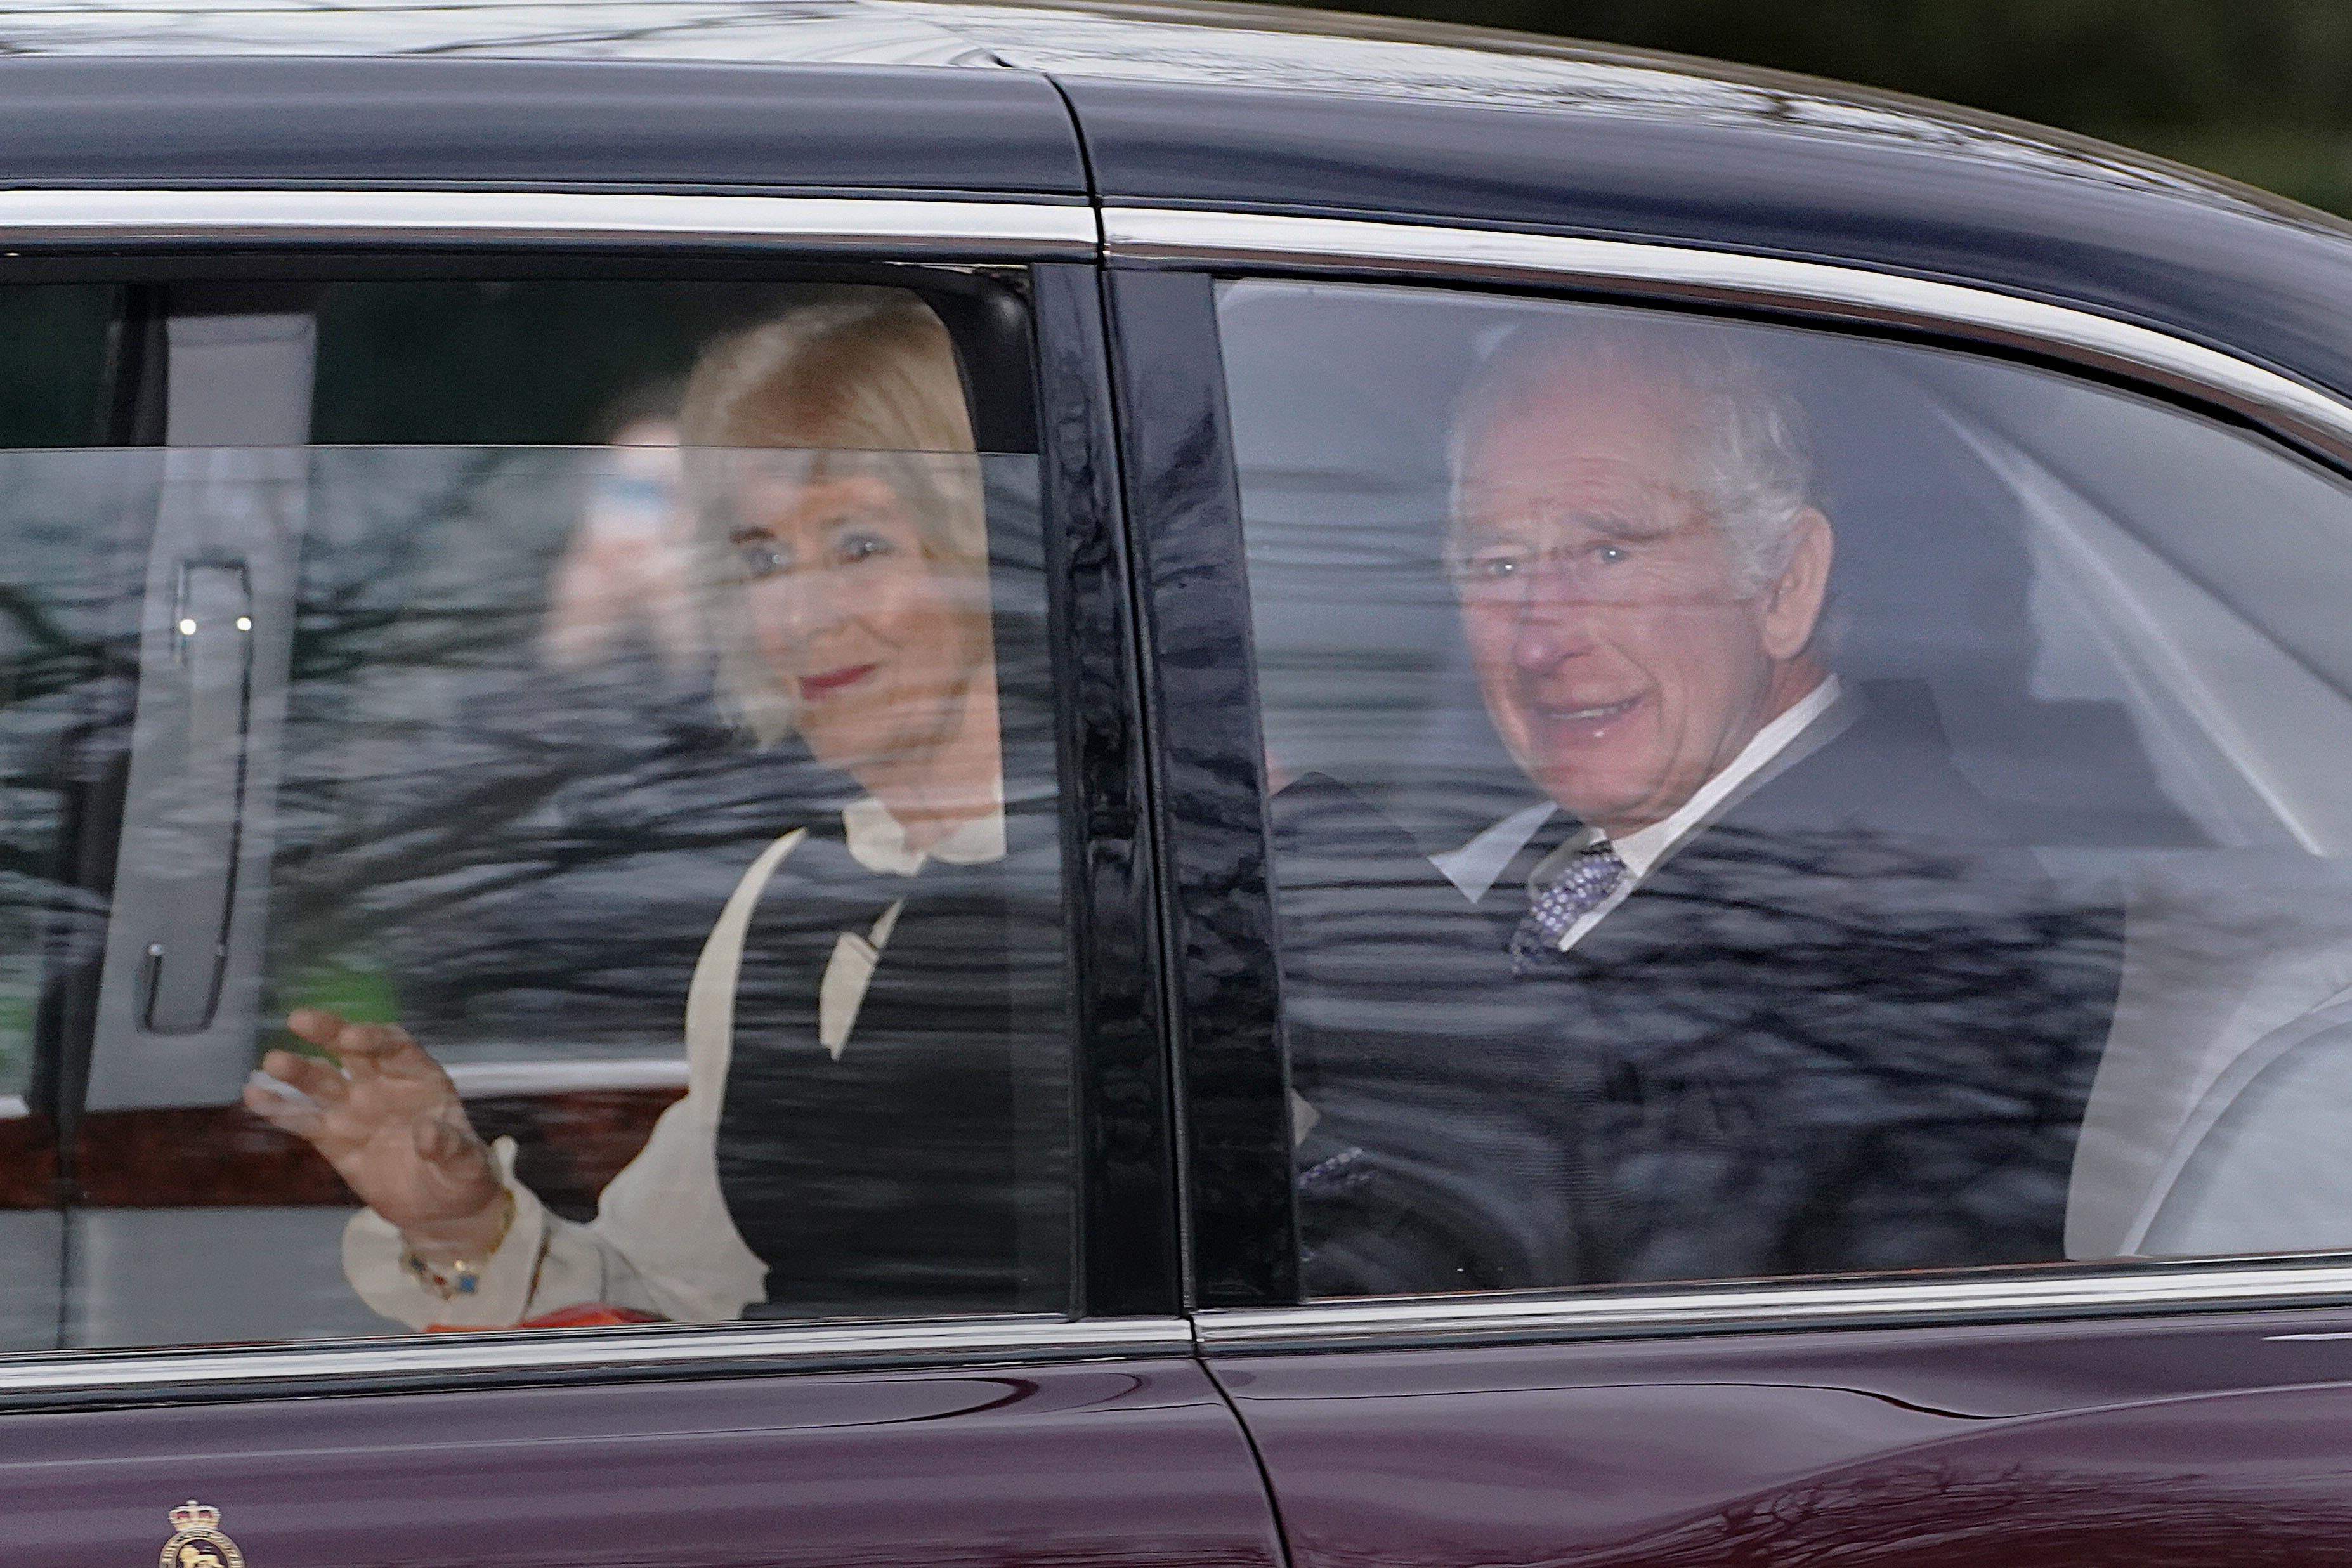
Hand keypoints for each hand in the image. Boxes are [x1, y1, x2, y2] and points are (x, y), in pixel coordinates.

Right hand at [244, 1008, 506, 1254]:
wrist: (441, 1211)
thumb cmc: (462, 1175)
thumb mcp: (467, 1165)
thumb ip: (449, 1147)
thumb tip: (427, 1133)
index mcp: (420, 1079)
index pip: (395, 1047)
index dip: (374, 1039)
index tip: (352, 1040)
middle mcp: (383, 1086)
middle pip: (352, 1052)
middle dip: (329, 1034)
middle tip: (300, 1019)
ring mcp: (356, 1111)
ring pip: (323, 1083)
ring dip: (299, 1071)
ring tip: (273, 1061)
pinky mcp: (335, 1141)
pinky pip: (305, 1121)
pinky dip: (281, 1109)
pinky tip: (255, 1095)